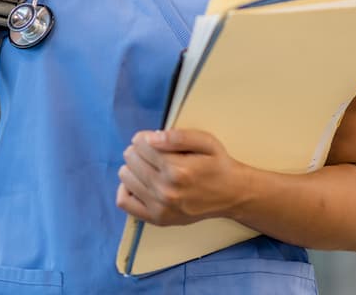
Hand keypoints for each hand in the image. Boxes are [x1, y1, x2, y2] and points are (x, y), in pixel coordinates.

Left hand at [116, 129, 246, 225]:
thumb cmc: (218, 165)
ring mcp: (160, 207)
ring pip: (126, 177)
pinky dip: (126, 187)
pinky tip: (139, 182)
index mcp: (178, 169)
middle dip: (139, 150)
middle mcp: (166, 190)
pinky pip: (124, 201)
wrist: (231, 194)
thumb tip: (151, 137)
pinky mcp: (157, 218)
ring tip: (148, 165)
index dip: (144, 137)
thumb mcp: (206, 141)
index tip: (153, 138)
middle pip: (131, 160)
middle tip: (152, 151)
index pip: (141, 145)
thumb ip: (178, 137)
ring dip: (133, 167)